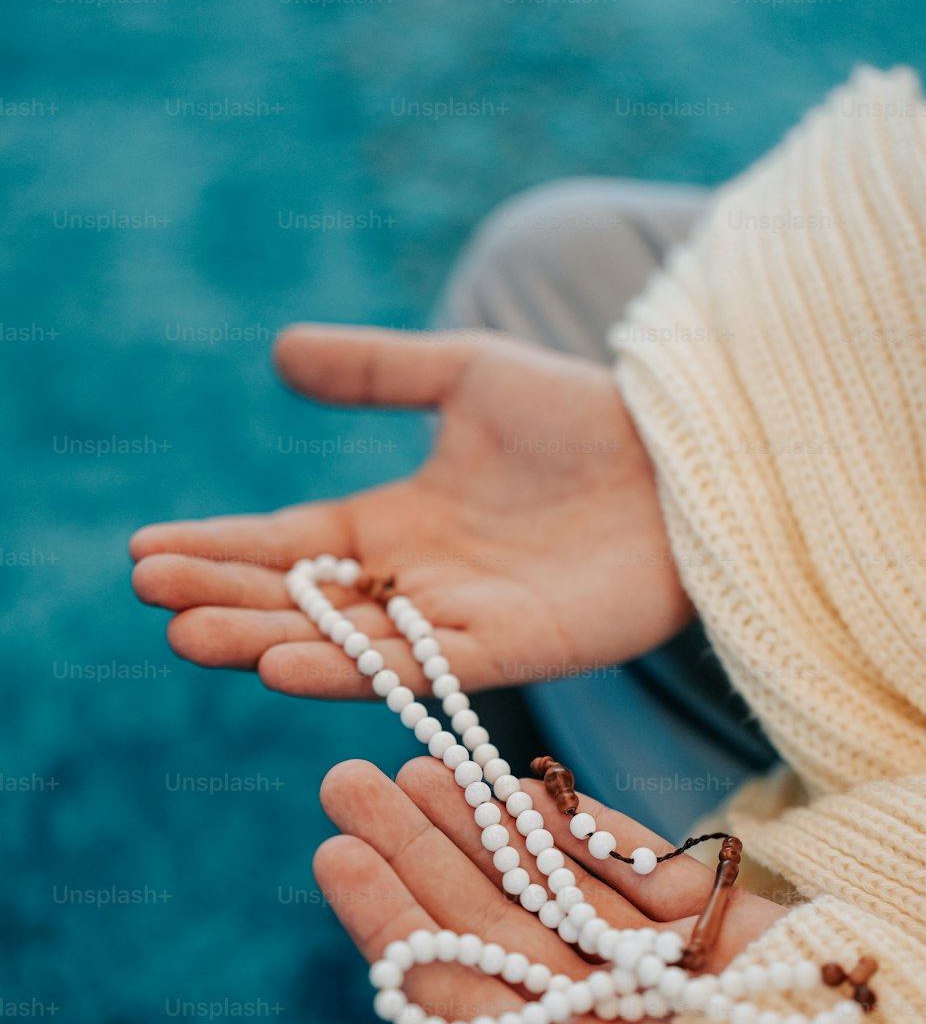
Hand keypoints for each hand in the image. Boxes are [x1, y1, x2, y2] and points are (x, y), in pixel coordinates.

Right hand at [130, 324, 690, 696]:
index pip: (291, 543)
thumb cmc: (583, 414)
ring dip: (267, 640)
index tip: (143, 552)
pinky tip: (285, 662)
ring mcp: (463, 621)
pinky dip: (353, 671)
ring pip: (350, 643)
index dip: (221, 548)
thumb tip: (279, 352)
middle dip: (225, 599)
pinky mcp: (516, 649)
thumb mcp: (465, 373)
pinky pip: (424, 669)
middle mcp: (418, 582)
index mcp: (399, 522)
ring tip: (191, 635)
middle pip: (305, 600)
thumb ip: (378, 370)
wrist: (684, 455)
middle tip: (150, 598)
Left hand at [314, 755, 783, 1023]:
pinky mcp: (735, 934)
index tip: (330, 863)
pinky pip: (645, 871)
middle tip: (347, 784)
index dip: (395, 932)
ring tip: (412, 764)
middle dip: (420, 857)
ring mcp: (670, 977)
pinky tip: (520, 784)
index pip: (464, 1009)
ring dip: (483, 825)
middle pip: (495, 932)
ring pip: (555, 888)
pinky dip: (583, 827)